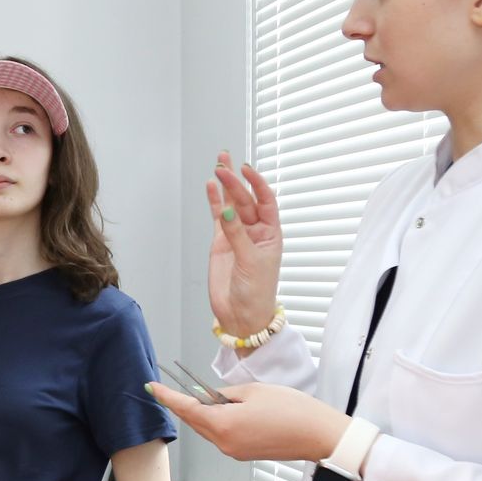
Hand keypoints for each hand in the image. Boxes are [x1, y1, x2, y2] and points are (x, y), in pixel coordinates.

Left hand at [144, 378, 349, 463]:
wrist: (319, 435)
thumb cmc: (292, 409)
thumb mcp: (254, 391)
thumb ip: (226, 394)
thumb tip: (211, 397)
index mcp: (223, 425)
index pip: (185, 408)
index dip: (166, 396)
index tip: (150, 386)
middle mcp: (223, 443)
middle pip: (194, 421)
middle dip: (184, 404)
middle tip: (174, 385)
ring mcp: (233, 451)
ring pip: (208, 428)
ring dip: (204, 412)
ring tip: (212, 395)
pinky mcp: (244, 454)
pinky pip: (222, 435)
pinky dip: (219, 421)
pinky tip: (228, 409)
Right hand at [207, 151, 283, 338]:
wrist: (241, 315)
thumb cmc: (256, 292)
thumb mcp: (250, 262)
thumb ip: (237, 236)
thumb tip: (228, 213)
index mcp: (271, 233)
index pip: (265, 201)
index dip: (256, 183)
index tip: (245, 169)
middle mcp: (255, 231)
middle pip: (245, 200)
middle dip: (234, 182)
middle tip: (222, 167)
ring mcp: (237, 236)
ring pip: (231, 205)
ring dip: (225, 186)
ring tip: (219, 165)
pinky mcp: (220, 243)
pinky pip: (218, 218)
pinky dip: (214, 203)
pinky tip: (210, 187)